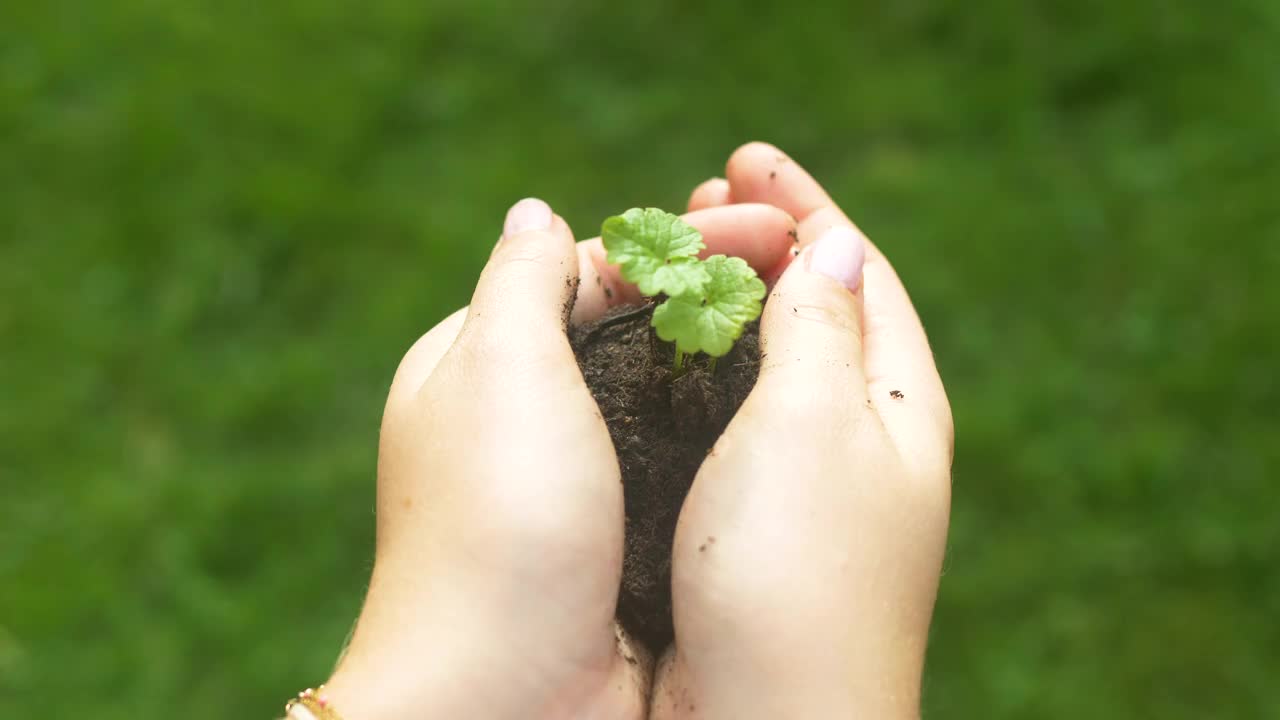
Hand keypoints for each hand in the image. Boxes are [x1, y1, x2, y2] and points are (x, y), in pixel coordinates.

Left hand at [320, 198, 797, 719]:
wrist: (510, 696)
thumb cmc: (499, 524)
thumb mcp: (499, 371)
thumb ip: (524, 280)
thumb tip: (538, 211)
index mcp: (483, 361)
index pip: (595, 270)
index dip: (689, 241)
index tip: (776, 227)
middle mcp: (526, 418)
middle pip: (635, 327)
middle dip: (720, 286)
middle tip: (808, 262)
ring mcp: (578, 483)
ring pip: (665, 391)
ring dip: (730, 349)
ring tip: (809, 321)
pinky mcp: (622, 538)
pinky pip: (682, 458)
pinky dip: (726, 422)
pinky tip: (777, 404)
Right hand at [652, 143, 953, 718]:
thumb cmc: (796, 575)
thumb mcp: (812, 427)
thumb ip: (822, 329)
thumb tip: (838, 245)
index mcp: (895, 406)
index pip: (860, 274)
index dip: (807, 207)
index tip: (745, 158)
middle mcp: (863, 442)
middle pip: (820, 312)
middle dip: (766, 245)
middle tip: (700, 199)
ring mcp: (813, 488)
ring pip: (776, 366)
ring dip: (732, 302)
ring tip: (678, 260)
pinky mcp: (762, 527)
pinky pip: (740, 419)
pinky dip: (707, 370)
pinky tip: (668, 363)